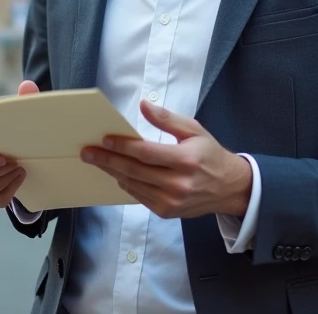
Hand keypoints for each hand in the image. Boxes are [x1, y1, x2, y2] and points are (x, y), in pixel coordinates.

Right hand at [0, 80, 39, 207]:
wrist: (29, 154)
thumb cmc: (19, 132)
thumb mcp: (22, 116)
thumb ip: (24, 101)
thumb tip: (27, 86)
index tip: (1, 155)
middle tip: (13, 162)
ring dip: (2, 180)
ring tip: (20, 167)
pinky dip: (8, 193)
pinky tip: (21, 178)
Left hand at [82, 100, 252, 220]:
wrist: (229, 188)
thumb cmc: (210, 155)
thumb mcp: (194, 130)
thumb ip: (167, 119)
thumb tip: (144, 106)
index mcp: (185, 160)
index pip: (146, 153)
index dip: (123, 146)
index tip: (104, 140)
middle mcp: (178, 184)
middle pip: (134, 171)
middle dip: (108, 161)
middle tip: (88, 153)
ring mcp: (171, 201)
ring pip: (133, 185)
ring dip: (114, 172)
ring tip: (98, 161)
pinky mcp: (166, 211)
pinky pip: (139, 197)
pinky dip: (127, 184)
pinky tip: (118, 173)